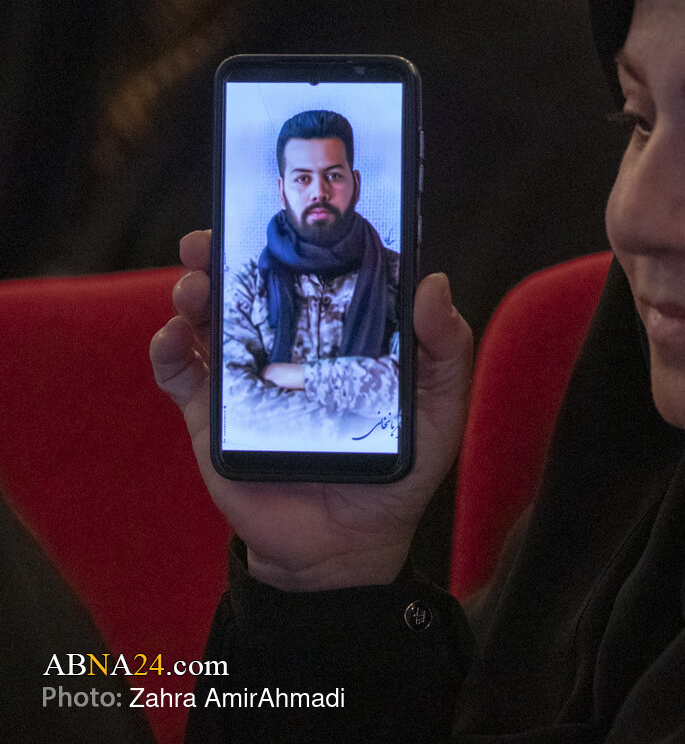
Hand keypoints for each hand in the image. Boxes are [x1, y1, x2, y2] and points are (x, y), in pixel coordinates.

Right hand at [150, 230, 472, 590]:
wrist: (348, 546)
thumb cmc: (398, 470)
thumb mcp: (438, 409)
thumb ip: (445, 349)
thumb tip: (433, 282)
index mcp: (341, 332)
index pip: (317, 270)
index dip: (301, 237)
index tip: (290, 210)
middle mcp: (290, 343)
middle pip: (251, 283)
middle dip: (226, 250)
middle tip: (215, 235)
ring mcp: (247, 376)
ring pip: (208, 318)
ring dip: (193, 291)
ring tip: (194, 284)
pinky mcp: (212, 416)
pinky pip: (180, 376)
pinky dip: (168, 351)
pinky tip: (175, 338)